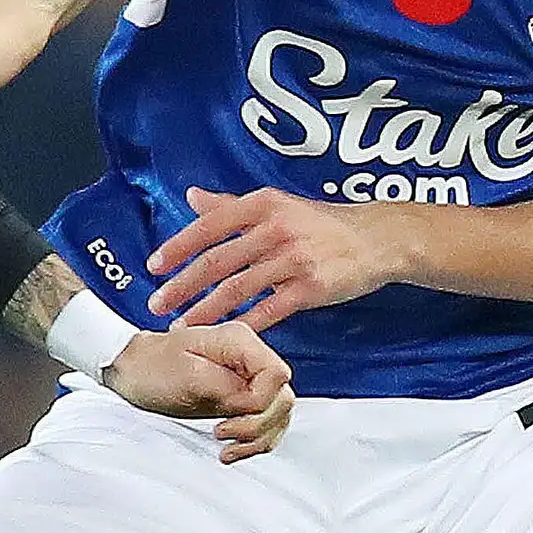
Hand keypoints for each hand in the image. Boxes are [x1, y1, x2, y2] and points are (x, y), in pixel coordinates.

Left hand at [101, 320, 295, 461]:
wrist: (132, 371)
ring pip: (278, 414)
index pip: (277, 376)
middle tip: (224, 433)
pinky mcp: (240, 397)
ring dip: (257, 438)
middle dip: (257, 425)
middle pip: (282, 398)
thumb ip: (227, 390)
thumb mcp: (187, 377)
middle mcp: (249, 356)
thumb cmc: (150, 367)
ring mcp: (246, 378)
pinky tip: (233, 449)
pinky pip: (264, 422)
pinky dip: (254, 441)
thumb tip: (253, 405)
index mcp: (239, 341)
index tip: (229, 413)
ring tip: (227, 447)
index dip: (259, 402)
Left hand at [146, 186, 405, 330]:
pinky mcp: (311, 287)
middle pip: (218, 260)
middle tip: (156, 304)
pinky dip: (245, 324)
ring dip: (206, 310)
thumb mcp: (278, 204)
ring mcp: (294, 258)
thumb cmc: (324, 224)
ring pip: (239, 287)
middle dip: (182, 285)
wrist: (378, 239)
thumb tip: (190, 197)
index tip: (154, 266)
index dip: (178, 247)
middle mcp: (276, 228)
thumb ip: (232, 205)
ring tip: (182, 326)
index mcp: (263, 205)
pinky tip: (226, 336)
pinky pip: (269, 309)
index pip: (210, 225)